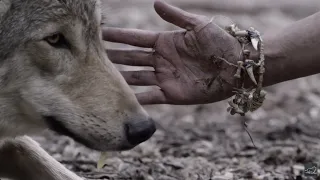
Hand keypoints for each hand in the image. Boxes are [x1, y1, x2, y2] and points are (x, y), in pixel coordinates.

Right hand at [103, 0, 242, 104]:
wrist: (237, 66)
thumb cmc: (220, 42)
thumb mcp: (197, 25)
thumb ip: (176, 16)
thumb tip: (155, 3)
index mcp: (165, 42)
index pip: (136, 38)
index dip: (119, 36)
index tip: (101, 33)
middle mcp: (161, 60)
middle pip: (132, 58)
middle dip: (114, 57)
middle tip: (93, 56)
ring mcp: (165, 77)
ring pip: (136, 77)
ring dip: (120, 78)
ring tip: (102, 78)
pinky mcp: (172, 94)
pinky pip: (150, 96)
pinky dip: (137, 99)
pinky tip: (122, 100)